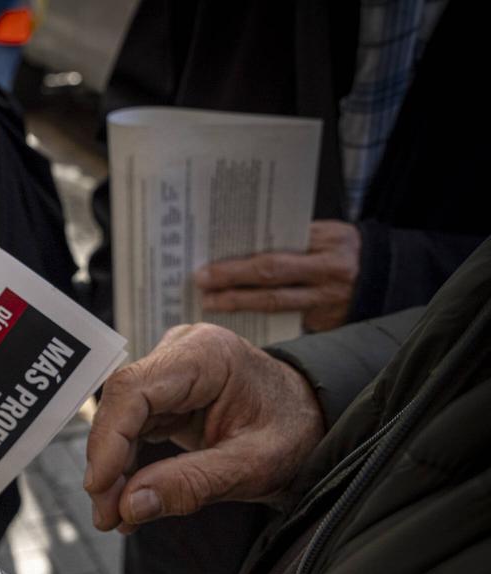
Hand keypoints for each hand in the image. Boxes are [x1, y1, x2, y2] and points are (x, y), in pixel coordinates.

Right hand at [83, 324, 323, 531]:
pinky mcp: (166, 395)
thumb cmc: (295, 433)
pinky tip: (128, 500)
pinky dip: (128, 465)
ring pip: (121, 419)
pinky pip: (133, 428)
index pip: (134, 389)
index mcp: (206, 355)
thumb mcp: (253, 466)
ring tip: (116, 516)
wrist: (314, 423)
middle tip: (107, 515)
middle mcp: (181, 353)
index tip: (99, 486)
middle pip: (122, 404)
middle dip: (109, 462)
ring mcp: (171, 372)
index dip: (108, 439)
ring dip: (114, 469)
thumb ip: (191, 484)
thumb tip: (129, 506)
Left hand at [195, 221, 360, 331]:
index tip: (208, 262)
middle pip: (272, 276)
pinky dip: (258, 318)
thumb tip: (237, 245)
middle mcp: (331, 270)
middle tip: (201, 281)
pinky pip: (287, 320)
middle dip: (232, 280)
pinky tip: (234, 316)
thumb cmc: (342, 250)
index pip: (277, 250)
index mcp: (330, 240)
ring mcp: (329, 300)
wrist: (390, 276)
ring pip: (276, 304)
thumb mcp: (326, 234)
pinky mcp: (327, 322)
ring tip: (210, 301)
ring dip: (238, 303)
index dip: (240, 260)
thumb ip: (291, 239)